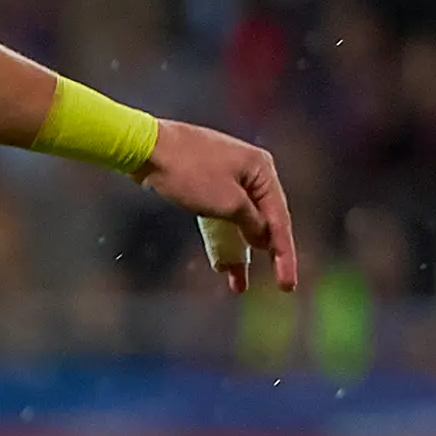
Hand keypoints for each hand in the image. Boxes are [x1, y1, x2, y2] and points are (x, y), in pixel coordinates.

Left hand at [138, 119, 300, 294]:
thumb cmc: (190, 172)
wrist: (147, 148)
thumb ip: (251, 223)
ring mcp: (227, 178)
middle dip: (266, 256)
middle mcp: (250, 172)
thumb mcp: (227, 203)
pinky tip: (220, 262)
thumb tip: (264, 238)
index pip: (279, 219)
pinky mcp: (206, 185)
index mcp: (262, 170)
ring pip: (239, 222)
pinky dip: (220, 239)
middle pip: (263, 221)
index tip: (287, 285)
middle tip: (280, 287)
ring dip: (239, 253)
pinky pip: (220, 217)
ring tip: (239, 285)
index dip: (284, 255)